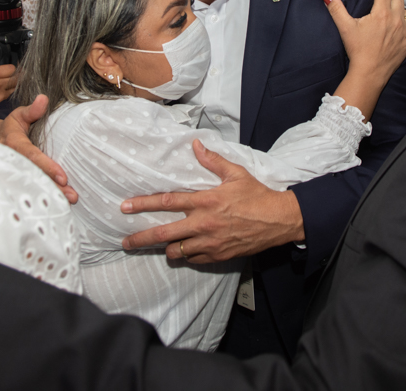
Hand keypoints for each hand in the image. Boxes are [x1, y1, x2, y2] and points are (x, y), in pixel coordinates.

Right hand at [0, 64, 17, 133]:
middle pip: (17, 78)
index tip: (9, 67)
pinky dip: (8, 93)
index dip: (12, 66)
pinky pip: (9, 96)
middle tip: (12, 74)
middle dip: (16, 75)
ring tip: (7, 83)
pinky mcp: (0, 104)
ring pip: (15, 88)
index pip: (11, 68)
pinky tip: (2, 91)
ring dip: (13, 84)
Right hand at [0, 95, 77, 203]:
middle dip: (53, 187)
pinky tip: (56, 204)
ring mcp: (10, 174)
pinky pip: (26, 192)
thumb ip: (31, 111)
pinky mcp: (12, 182)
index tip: (63, 177)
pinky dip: (41, 198)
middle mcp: (11, 161)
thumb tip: (44, 99)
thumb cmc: (9, 128)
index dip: (47, 167)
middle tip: (71, 195)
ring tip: (69, 200)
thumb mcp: (18, 116)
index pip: (32, 156)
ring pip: (30, 187)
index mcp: (13, 144)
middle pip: (34, 176)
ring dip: (50, 194)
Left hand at [121, 140, 303, 262]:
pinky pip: (194, 260)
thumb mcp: (235, 174)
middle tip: (126, 242)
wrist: (279, 220)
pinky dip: (187, 256)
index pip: (166, 202)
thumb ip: (213, 161)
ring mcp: (210, 243)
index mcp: (205, 202)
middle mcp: (203, 224)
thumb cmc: (257, 196)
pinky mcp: (218, 256)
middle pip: (164, 234)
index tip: (126, 207)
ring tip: (162, 246)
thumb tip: (196, 145)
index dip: (143, 204)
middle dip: (141, 239)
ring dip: (166, 249)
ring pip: (177, 252)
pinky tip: (185, 251)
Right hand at [323, 0, 405, 78]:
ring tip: (390, 9)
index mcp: (382, 13)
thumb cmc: (357, 50)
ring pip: (404, 12)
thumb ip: (337, 9)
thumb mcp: (346, 28)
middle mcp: (396, 20)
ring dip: (398, 8)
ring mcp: (405, 32)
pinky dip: (404, 26)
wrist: (370, 74)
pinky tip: (396, 29)